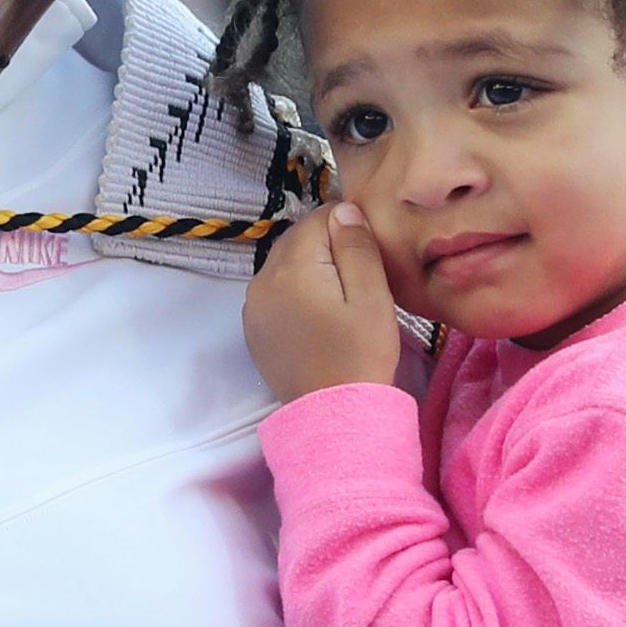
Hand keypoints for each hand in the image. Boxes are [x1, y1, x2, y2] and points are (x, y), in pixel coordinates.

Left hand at [246, 204, 410, 401]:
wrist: (334, 417)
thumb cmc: (360, 355)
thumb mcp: (371, 296)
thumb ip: (356, 246)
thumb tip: (343, 209)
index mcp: (292, 267)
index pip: (318, 218)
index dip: (348, 226)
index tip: (369, 251)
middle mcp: (262, 280)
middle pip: (298, 239)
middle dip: (327, 246)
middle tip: (359, 275)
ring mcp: (253, 306)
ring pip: (286, 264)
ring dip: (312, 269)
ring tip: (341, 297)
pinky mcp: (255, 328)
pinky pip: (276, 291)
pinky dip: (297, 292)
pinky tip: (320, 315)